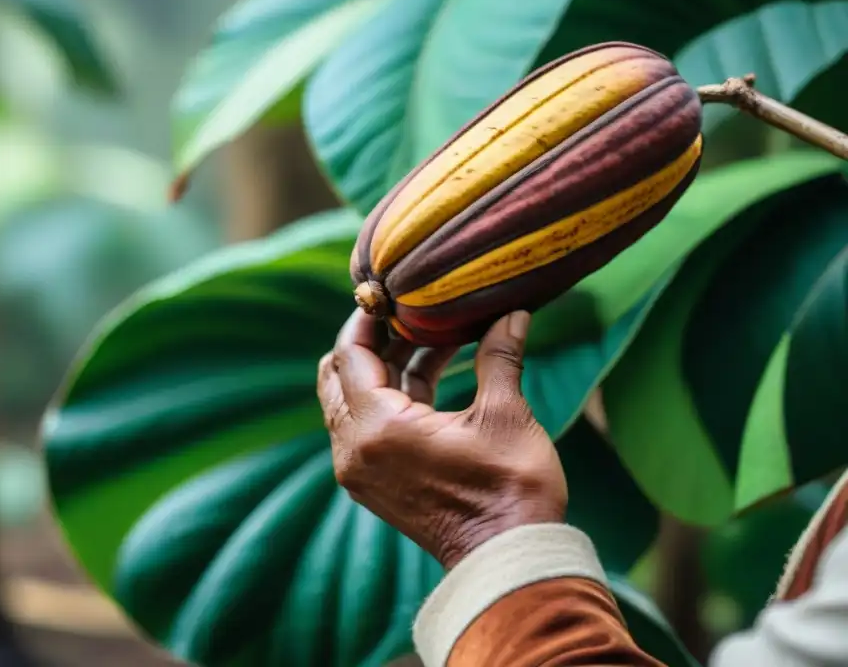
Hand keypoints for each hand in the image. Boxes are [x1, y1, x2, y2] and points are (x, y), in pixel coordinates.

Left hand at [317, 309, 567, 569]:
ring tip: (428, 335)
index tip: (387, 292)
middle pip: (338, 376)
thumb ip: (499, 356)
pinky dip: (389, 396)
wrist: (509, 560)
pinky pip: (366, 425)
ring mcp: (360, 470)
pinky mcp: (375, 482)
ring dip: (382, 366)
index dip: (365, 318)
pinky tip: (430, 371)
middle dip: (369, 340)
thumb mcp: (505, 414)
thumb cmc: (509, 489)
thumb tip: (512, 313)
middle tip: (406, 312)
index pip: (349, 354)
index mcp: (376, 427)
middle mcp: (354, 449)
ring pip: (352, 400)